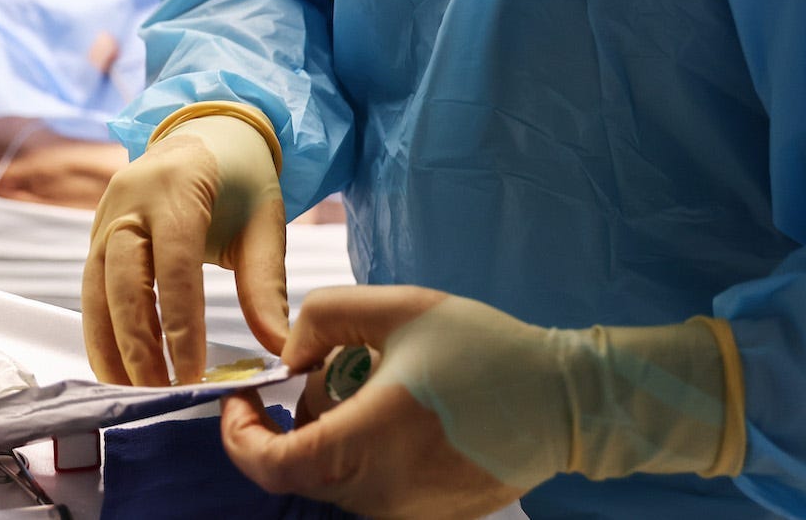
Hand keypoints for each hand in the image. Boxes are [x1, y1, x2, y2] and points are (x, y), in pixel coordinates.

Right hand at [83, 111, 287, 385]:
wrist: (206, 134)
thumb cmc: (240, 179)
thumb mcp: (264, 222)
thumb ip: (267, 284)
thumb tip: (276, 349)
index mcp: (177, 188)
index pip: (174, 266)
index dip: (180, 324)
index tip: (193, 375)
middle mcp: (129, 200)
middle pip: (123, 280)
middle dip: (139, 344)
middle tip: (160, 394)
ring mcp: (104, 216)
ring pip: (95, 289)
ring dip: (110, 346)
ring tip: (132, 394)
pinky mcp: (95, 234)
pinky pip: (90, 289)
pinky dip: (99, 332)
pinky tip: (116, 369)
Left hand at [220, 286, 743, 519]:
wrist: (565, 401)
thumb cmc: (484, 349)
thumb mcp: (399, 307)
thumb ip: (325, 316)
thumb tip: (288, 356)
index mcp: (370, 441)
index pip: (274, 466)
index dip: (240, 436)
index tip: (244, 398)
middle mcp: (383, 491)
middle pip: (299, 472)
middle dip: (289, 422)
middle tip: (319, 372)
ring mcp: (407, 513)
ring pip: (332, 482)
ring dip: (328, 436)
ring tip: (370, 386)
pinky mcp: (427, 518)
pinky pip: (367, 490)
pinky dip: (359, 454)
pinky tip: (393, 413)